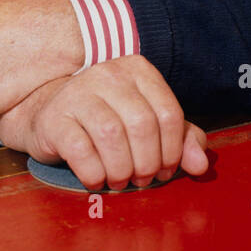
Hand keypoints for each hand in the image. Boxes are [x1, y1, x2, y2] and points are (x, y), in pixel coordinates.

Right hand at [0, 55, 209, 190]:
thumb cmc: (106, 120)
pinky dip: (94, 173)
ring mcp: (78, 92)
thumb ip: (181, 140)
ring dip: (121, 170)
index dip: (173, 151)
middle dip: (147, 163)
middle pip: (142, 125)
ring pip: (112, 136)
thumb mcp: (148, 124)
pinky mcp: (55, 118)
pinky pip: (80, 151)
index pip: (169, 113)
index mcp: (137, 70)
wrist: (49, 113)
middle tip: (142, 179)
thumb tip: (201, 166)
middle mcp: (108, 74)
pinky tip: (96, 178)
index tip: (165, 170)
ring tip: (119, 180)